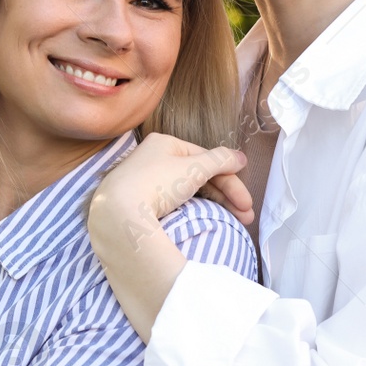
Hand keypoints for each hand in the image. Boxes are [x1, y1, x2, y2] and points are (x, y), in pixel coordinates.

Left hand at [89, 132, 252, 229]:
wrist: (117, 213)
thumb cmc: (155, 183)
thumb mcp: (194, 168)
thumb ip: (220, 160)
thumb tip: (240, 157)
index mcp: (164, 144)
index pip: (206, 158)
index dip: (230, 178)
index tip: (247, 199)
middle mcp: (154, 158)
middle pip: (200, 175)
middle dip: (227, 195)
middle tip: (247, 215)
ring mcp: (146, 181)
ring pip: (189, 190)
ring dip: (215, 204)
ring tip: (236, 221)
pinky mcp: (140, 202)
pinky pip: (174, 202)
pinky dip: (194, 208)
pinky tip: (206, 217)